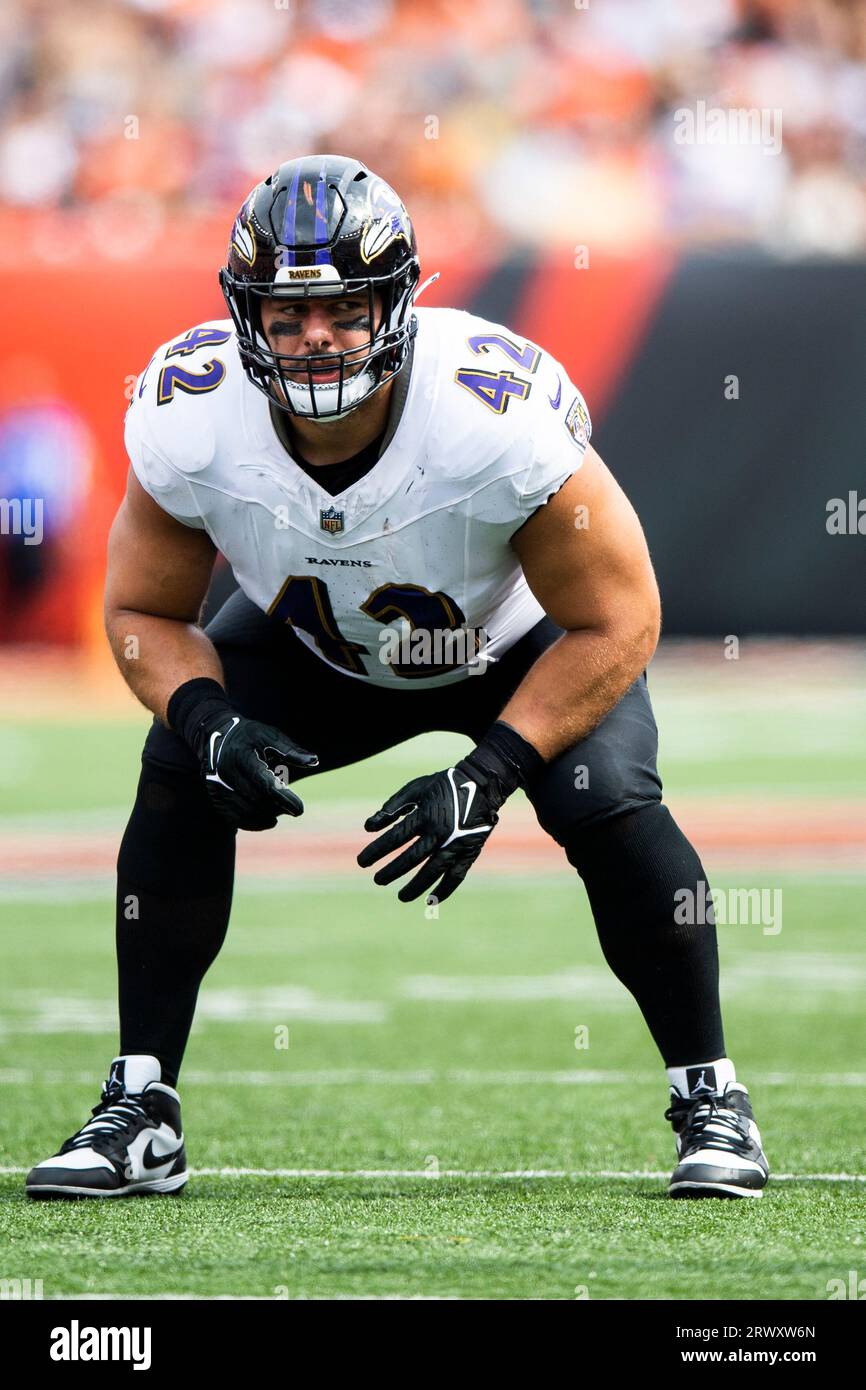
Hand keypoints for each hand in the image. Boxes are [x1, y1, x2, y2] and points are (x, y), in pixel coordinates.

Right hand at [198, 713, 318, 829]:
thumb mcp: (269, 736)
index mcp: (241, 756)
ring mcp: (218, 787)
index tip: (299, 809)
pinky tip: (268, 819)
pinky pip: (235, 819)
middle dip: (278, 807)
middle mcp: (226, 773)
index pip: (264, 782)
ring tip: (281, 810)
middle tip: (294, 808)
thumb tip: (314, 761)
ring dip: (267, 817)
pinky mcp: (216, 798)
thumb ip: (291, 750)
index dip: (283, 797)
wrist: (214, 736)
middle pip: (256, 800)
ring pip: (246, 812)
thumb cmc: (248, 736)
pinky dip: (254, 823)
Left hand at [357, 722, 543, 903]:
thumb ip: (392, 807)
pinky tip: (431, 900)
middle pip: (411, 858)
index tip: (362, 862)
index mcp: (425, 815)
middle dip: (391, 871)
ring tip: (400, 897)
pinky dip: (444, 890)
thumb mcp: (416, 788)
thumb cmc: (444, 785)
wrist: (482, 785)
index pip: (395, 838)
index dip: (376, 851)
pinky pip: (455, 876)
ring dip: (415, 887)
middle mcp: (440, 832)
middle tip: (378, 880)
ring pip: (432, 872)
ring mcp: (456, 844)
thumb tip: (368, 827)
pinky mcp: (469, 852)